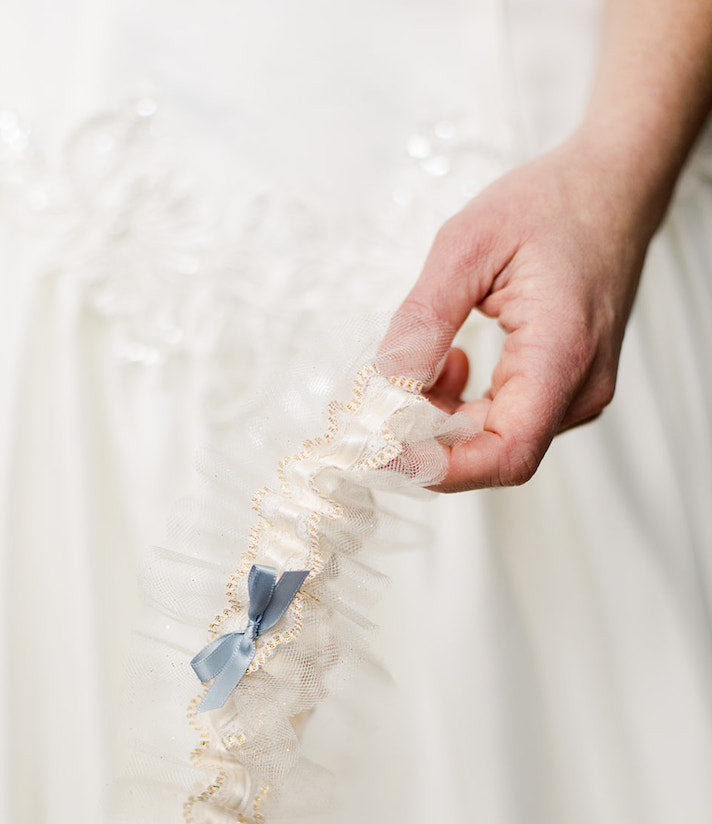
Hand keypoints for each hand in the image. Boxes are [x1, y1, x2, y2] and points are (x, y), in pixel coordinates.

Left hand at [378, 131, 656, 490]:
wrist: (613, 186)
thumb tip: (383, 385)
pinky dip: (464, 406)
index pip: (506, 454)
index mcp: (562, 353)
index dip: (439, 468)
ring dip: (443, 417)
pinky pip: (506, 421)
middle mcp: (580, 387)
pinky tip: (453, 362)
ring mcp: (578, 394)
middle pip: (492, 453)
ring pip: (495, 441)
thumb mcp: (467, 244)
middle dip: (427, 436)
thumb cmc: (551, 203)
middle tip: (379, 401)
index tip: (384, 451)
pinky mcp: (566, 390)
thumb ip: (423, 320)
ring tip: (427, 361)